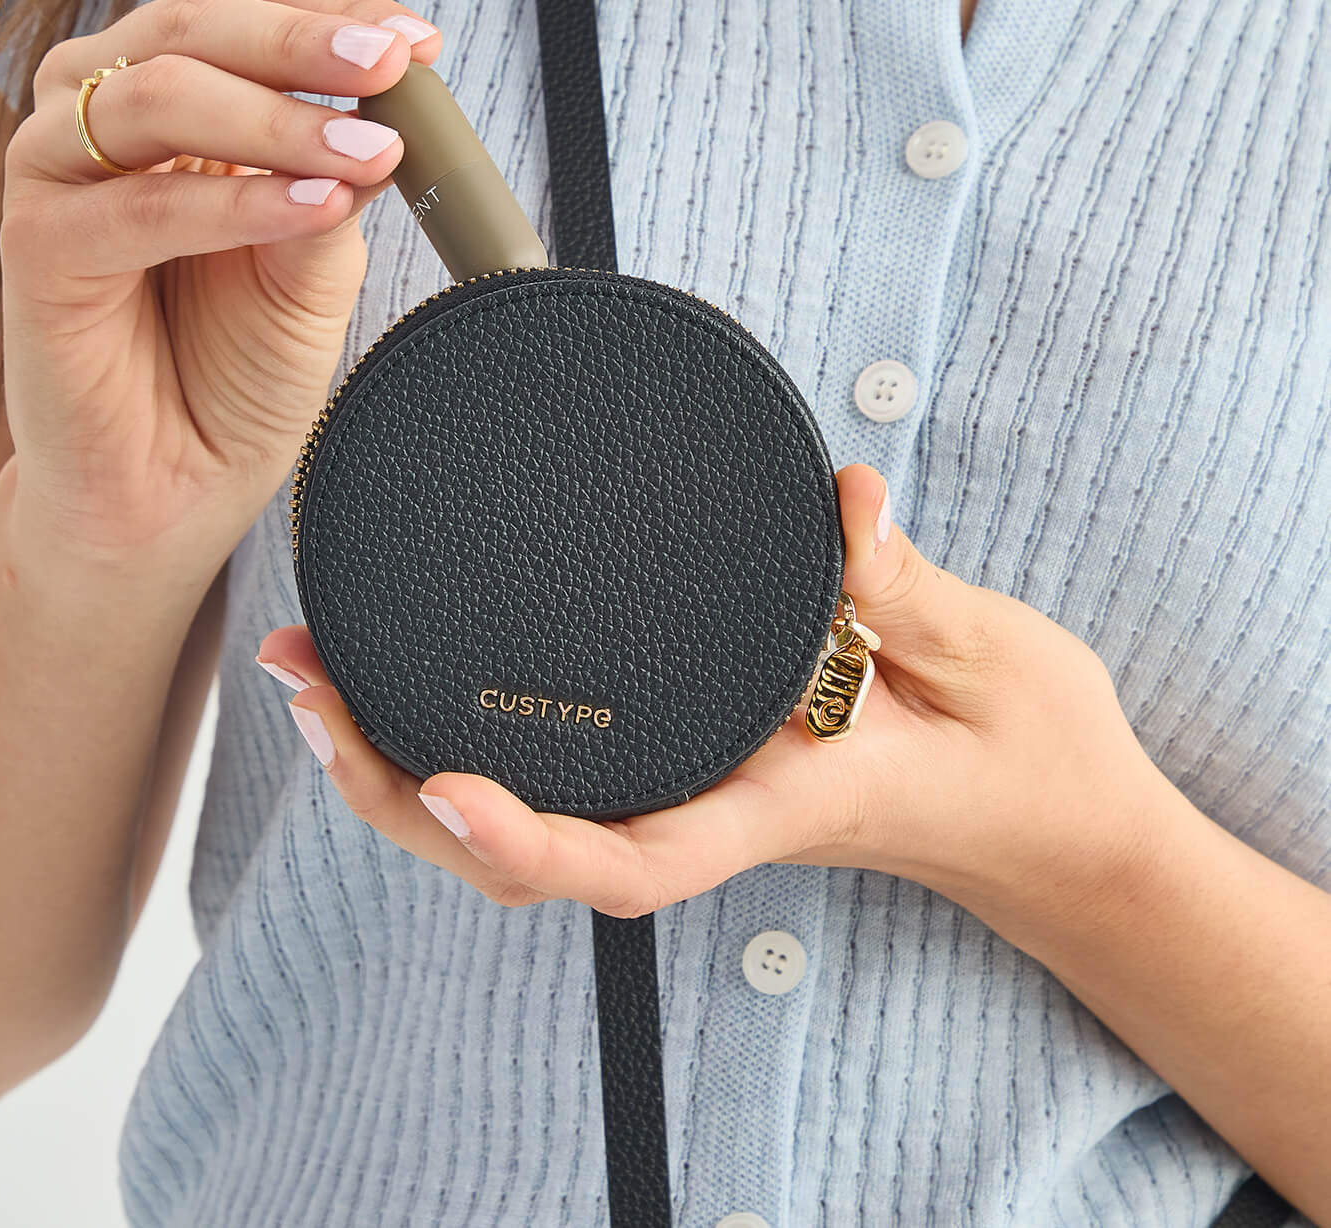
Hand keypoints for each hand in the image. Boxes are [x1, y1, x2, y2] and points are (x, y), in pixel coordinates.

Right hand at [0, 0, 442, 570]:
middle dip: (305, 44)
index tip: (417, 42)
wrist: (172, 490)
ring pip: (158, 96)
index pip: (243, 7)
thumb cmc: (235, 375)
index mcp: (174, 100)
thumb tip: (373, 115)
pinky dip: (232, 202)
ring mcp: (59, 173)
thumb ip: (329, 185)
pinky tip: (314, 207)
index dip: (330, 11)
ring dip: (277, 119)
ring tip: (371, 150)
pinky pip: (139, 207)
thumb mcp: (313, 269)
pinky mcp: (34, 247)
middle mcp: (103, 115)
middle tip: (391, 65)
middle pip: (194, 26)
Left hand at [259, 463, 1169, 918]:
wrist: (1046, 817)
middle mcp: (719, 806)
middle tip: (312, 692)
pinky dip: (472, 743)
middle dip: (406, 795)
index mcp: (783, 802)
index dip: (534, 842)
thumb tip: (847, 501)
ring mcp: (702, 788)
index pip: (642, 856)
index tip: (446, 790)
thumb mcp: (994, 662)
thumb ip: (910, 592)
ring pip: (529, 825)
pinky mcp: (702, 756)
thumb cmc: (1027, 754)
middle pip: (535, 855)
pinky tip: (415, 688)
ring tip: (318, 684)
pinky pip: (569, 774)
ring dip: (408, 769)